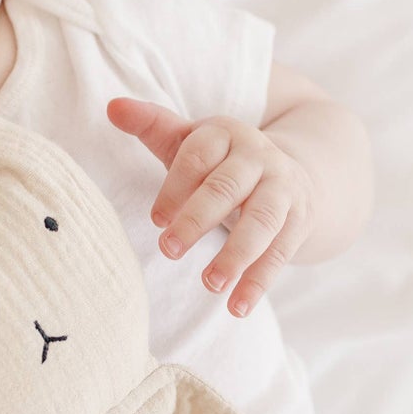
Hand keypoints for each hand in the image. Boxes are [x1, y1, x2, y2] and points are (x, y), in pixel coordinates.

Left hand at [106, 97, 316, 316]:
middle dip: (197, 219)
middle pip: (228, 187)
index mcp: (225, 134)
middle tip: (167, 251)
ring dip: (236, 255)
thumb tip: (112, 106)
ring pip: (262, 220)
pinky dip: (260, 281)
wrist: (294, 173)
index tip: (155, 219)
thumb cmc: (221, 162)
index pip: (198, 156)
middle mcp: (259, 157)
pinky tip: (237, 307)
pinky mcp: (300, 219)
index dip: (175, 186)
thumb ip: (152, 125)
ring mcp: (284, 188)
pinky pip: (282, 251)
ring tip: (209, 285)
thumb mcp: (189, 142)